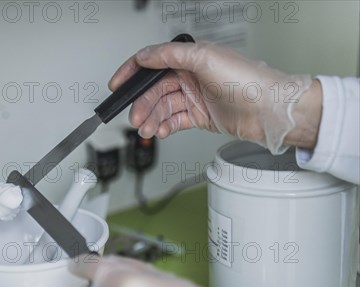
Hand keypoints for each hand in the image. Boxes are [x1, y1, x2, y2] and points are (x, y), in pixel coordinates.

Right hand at [110, 41, 319, 153]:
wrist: (269, 110)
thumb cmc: (247, 80)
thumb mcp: (205, 58)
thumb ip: (170, 55)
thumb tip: (144, 55)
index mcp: (189, 58)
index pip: (152, 63)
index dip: (132, 73)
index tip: (117, 85)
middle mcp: (190, 76)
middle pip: (154, 90)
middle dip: (142, 105)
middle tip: (136, 119)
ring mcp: (194, 96)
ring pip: (162, 108)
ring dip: (152, 119)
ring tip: (148, 130)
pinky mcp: (199, 116)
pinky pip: (174, 121)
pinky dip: (165, 127)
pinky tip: (161, 132)